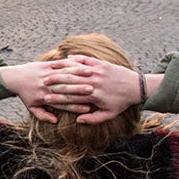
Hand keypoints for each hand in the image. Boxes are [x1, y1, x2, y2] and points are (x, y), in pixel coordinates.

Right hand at [10, 55, 159, 123]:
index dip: (58, 97)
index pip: (71, 96)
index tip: (46, 98)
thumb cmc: (121, 102)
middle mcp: (94, 82)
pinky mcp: (102, 64)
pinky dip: (76, 59)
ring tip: (50, 70)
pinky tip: (67, 58)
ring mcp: (98, 71)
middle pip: (70, 82)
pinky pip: (86, 60)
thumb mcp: (109, 114)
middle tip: (42, 82)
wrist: (136, 87)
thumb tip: (79, 120)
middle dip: (55, 82)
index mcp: (94, 96)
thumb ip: (93, 119)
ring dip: (62, 69)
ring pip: (76, 69)